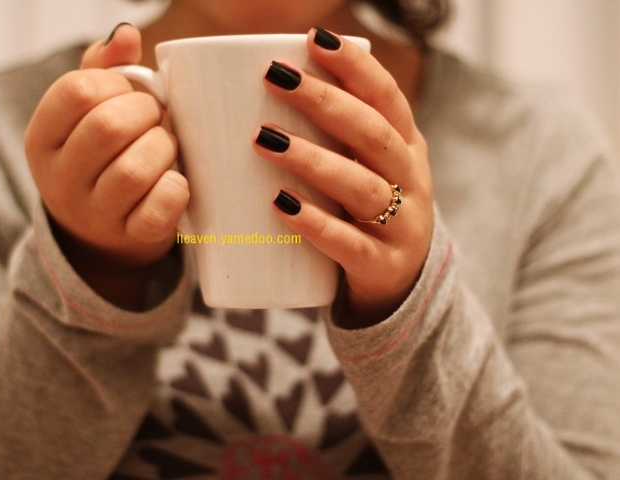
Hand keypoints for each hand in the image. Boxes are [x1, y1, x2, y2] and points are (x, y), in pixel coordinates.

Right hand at [25, 24, 188, 306]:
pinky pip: (159, 209)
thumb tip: (126, 32)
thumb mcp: (86, 115)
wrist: (101, 236)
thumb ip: (103, 70)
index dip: (117, 85)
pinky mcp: (129, 238)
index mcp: (42, 138)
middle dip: (147, 115)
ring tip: (166, 150)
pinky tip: (175, 182)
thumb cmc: (101, 160)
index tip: (129, 95)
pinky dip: (176, 189)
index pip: (77, 90)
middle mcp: (58, 178)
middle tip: (156, 121)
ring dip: (164, 150)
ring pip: (135, 169)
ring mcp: (92, 214)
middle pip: (109, 127)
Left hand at [253, 28, 433, 326]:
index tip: (314, 39)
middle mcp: (411, 180)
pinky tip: (283, 206)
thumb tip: (260, 89)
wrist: (401, 284)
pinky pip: (350, 244)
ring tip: (266, 140)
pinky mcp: (381, 264)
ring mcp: (401, 224)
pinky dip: (316, 224)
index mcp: (406, 147)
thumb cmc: (366, 211)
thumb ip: (335, 135)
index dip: (355, 66)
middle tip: (276, 79)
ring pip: (361, 186)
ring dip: (314, 160)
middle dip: (326, 103)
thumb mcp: (367, 168)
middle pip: (372, 134)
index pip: (387, 98)